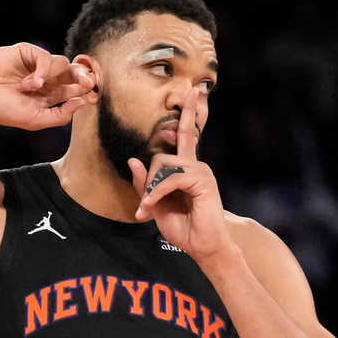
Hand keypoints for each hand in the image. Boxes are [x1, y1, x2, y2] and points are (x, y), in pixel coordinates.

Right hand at [0, 43, 94, 130]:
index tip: (93, 95)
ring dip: (50, 76)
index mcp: (51, 95)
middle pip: (74, 73)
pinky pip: (45, 56)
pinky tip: (29, 82)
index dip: (86, 90)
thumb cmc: (3, 110)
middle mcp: (47, 78)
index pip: (76, 89)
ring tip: (30, 88)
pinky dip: (41, 69)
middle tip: (87, 83)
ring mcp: (37, 64)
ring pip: (61, 63)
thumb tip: (81, 103)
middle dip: (83, 77)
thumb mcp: (35, 120)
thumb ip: (60, 116)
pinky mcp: (27, 52)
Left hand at [128, 87, 229, 261]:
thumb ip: (145, 185)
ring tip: (148, 210)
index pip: (186, 134)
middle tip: (146, 208)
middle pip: (160, 158)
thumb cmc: (183, 228)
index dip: (189, 112)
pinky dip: (157, 193)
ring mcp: (201, 171)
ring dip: (151, 191)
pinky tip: (153, 206)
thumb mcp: (155, 206)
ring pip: (163, 166)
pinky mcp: (203, 180)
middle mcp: (196, 165)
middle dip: (148, 183)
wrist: (203, 247)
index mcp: (187, 169)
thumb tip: (133, 160)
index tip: (194, 90)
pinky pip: (170, 178)